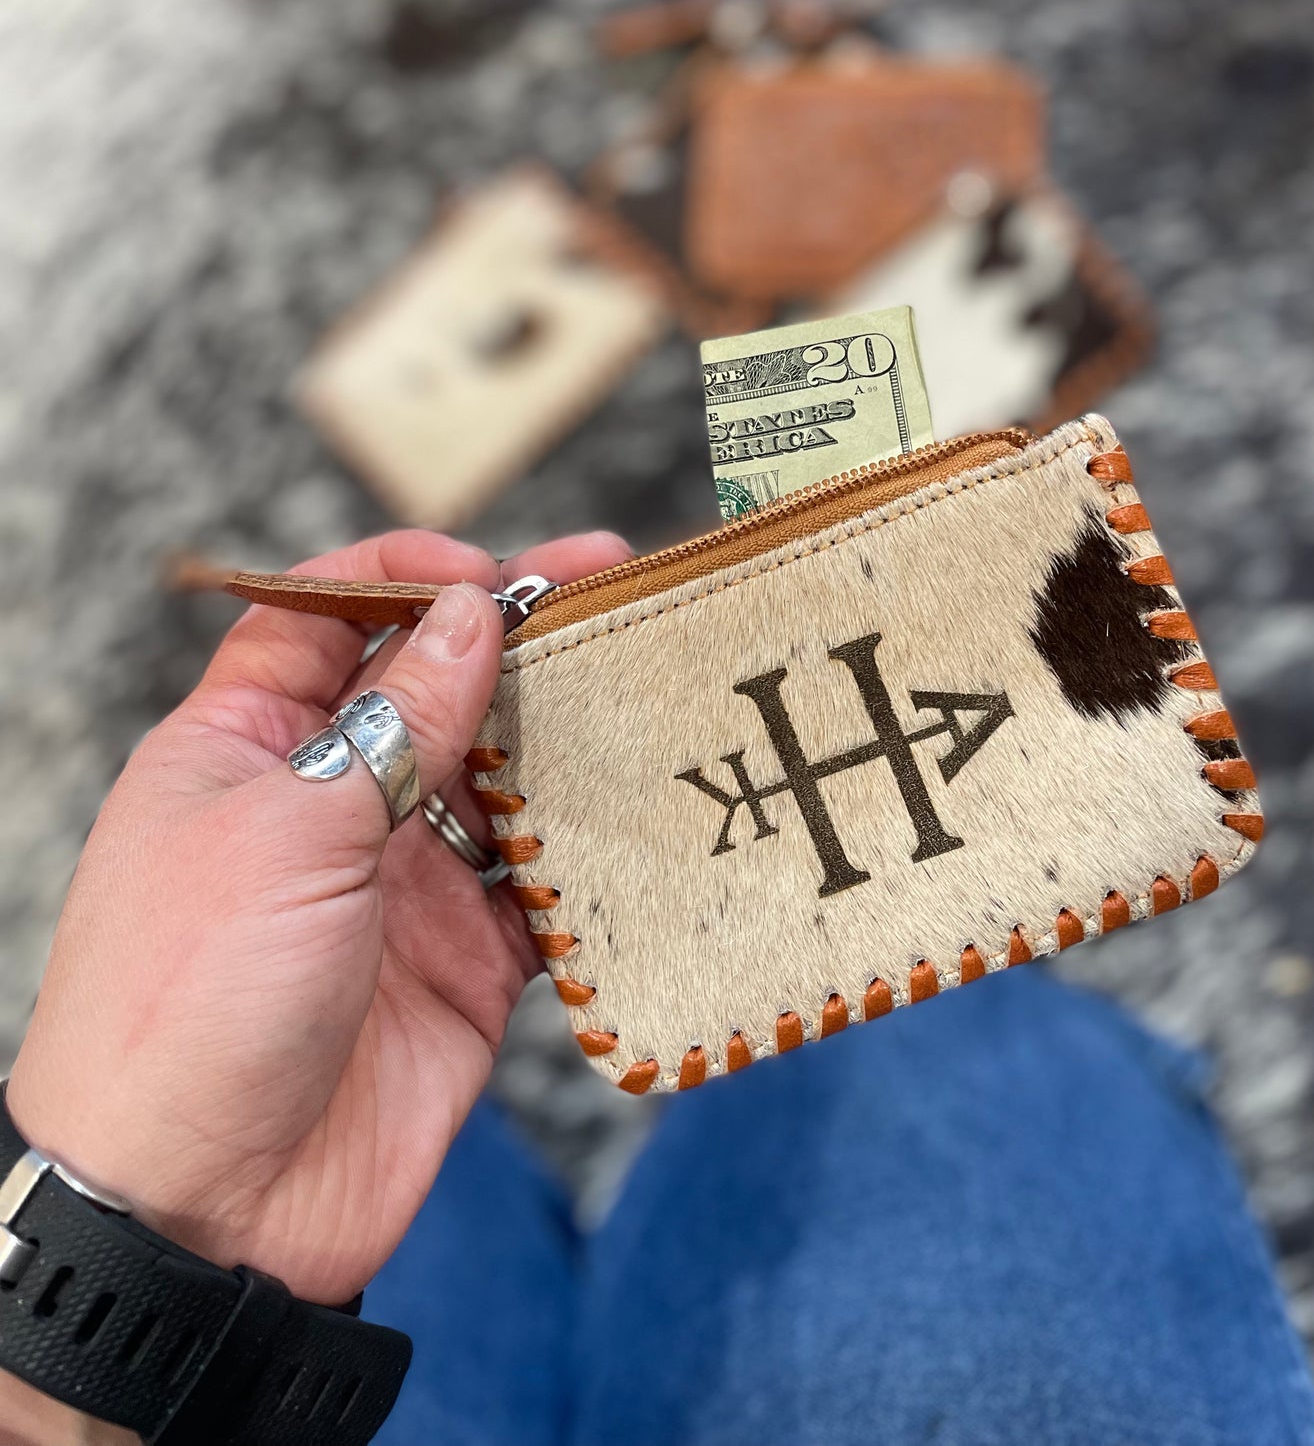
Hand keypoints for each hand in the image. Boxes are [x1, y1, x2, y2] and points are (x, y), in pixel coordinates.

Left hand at [5, 527, 627, 1310]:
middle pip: (432, 687)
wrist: (199, 1217)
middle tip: (618, 587)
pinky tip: (651, 810)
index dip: (405, 577)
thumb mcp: (290, 829)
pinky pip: (545, 890)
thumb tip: (476, 612)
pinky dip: (595, 856)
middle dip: (519, 637)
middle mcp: (326, 802)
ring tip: (652, 681)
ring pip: (502, 778)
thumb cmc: (189, 1003)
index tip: (492, 568)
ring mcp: (399, 884)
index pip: (324, 620)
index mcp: (245, 746)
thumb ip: (399, 721)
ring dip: (571, 734)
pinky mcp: (465, 966)